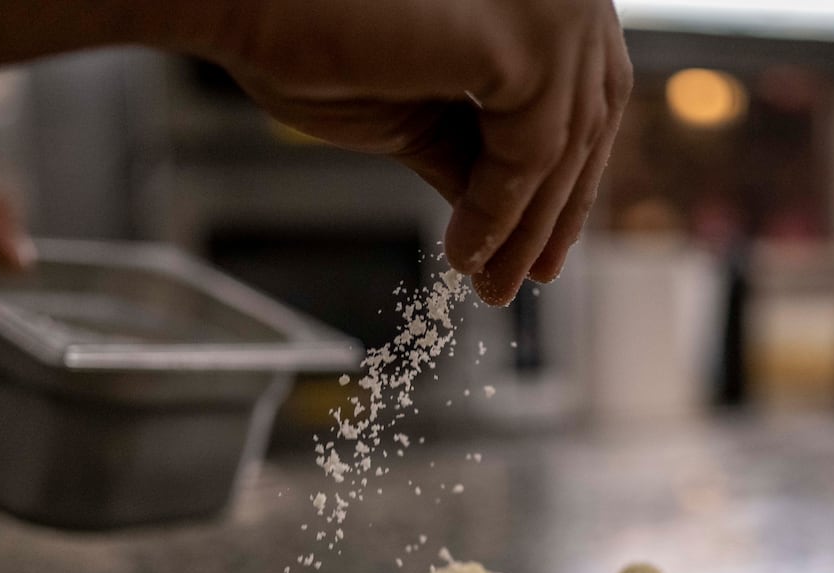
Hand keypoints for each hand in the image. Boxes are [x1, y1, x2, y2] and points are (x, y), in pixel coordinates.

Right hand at [207, 0, 631, 304]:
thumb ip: (475, 152)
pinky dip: (501, 211)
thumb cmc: (310, 39)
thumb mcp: (421, 113)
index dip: (569, 174)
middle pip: (590, 111)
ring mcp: (552, 3)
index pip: (583, 88)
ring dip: (525, 226)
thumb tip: (513, 215)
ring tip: (487, 284)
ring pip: (564, 139)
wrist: (243, 4)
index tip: (541, 250)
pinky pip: (532, 150)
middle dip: (558, 207)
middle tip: (525, 281)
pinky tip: (464, 253)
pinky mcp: (525, 39)